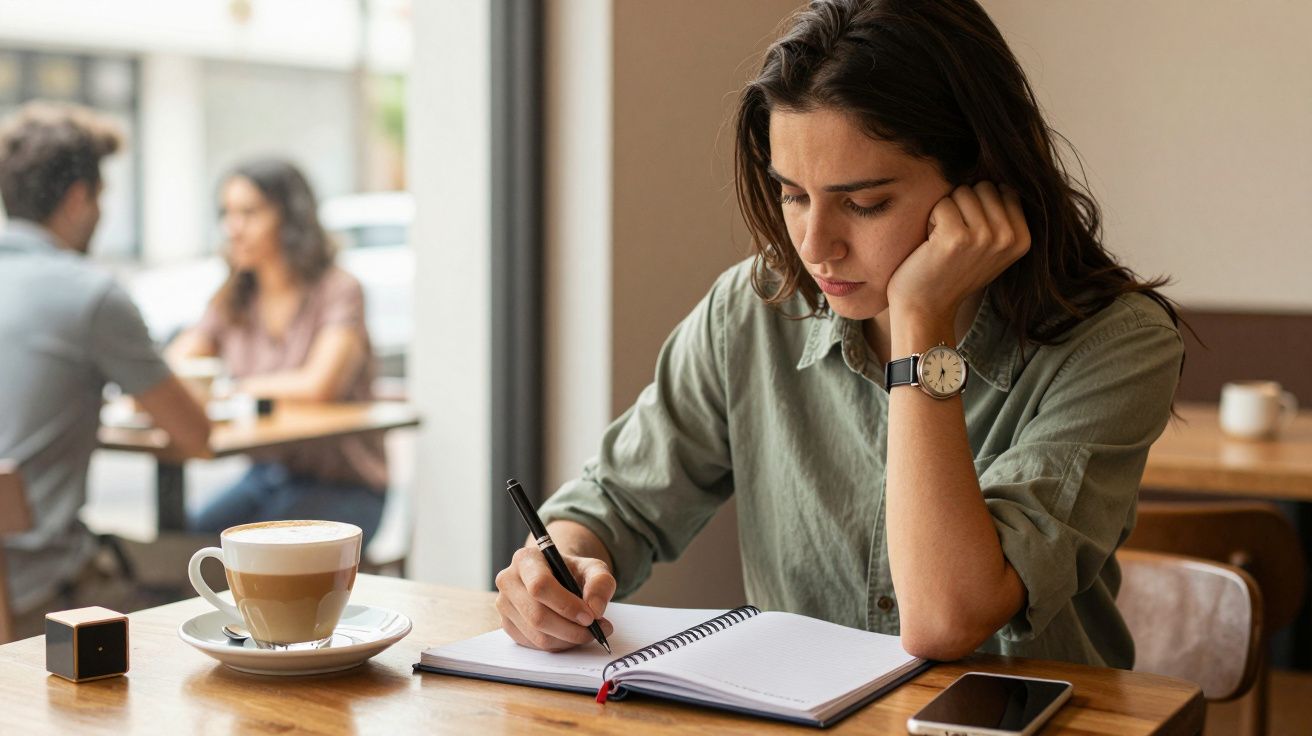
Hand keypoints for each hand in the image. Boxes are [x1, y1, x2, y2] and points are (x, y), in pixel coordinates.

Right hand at [494, 545, 615, 650]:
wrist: (557, 577)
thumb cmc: (572, 572)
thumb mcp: (593, 568)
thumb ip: (600, 583)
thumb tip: (595, 609)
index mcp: (526, 559)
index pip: (540, 586)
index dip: (566, 605)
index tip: (590, 617)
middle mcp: (508, 581)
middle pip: (537, 615)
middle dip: (570, 629)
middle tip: (594, 631)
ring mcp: (504, 604)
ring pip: (536, 634)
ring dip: (566, 640)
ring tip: (587, 633)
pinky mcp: (507, 625)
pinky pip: (533, 644)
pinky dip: (557, 645)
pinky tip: (570, 636)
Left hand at [886, 182, 1029, 324]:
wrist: (925, 308)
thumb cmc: (951, 272)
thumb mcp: (989, 246)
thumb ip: (1001, 215)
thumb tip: (1003, 168)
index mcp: (1024, 238)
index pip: (1002, 188)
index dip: (978, 207)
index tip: (970, 237)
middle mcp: (1009, 238)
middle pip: (982, 186)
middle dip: (962, 207)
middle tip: (954, 240)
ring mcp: (985, 237)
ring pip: (962, 192)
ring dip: (945, 213)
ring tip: (943, 242)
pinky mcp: (958, 237)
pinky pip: (942, 203)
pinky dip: (931, 219)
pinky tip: (932, 245)